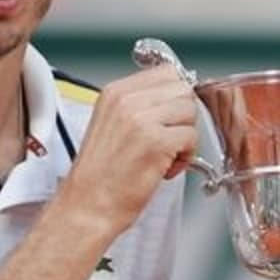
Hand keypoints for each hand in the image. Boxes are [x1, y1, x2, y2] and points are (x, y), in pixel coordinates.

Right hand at [62, 65, 197, 227]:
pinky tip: (165, 168)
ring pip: (190, 112)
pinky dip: (186, 157)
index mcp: (115, 92)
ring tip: (165, 156)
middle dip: (182, 116)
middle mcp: (126, 100)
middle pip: (182, 90)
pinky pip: (192, 137)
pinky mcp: (156, 142)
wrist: (87, 207)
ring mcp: (141, 119)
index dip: (175, 98)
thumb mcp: (111, 124)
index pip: (166, 72)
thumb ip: (139, 106)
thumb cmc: (100, 176)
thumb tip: (172, 98)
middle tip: (168, 139)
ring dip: (185, 137)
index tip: (169, 117)